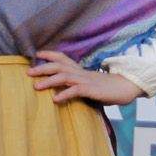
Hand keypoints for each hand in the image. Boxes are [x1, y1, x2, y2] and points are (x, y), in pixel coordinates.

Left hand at [27, 51, 143, 105]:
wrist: (127, 87)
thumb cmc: (109, 88)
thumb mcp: (90, 84)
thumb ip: (78, 85)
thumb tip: (65, 90)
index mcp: (81, 70)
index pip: (63, 58)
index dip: (50, 54)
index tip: (38, 54)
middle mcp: (81, 72)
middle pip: (59, 66)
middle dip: (42, 68)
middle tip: (28, 72)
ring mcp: (86, 80)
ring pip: (64, 76)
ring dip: (49, 81)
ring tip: (36, 87)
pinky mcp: (92, 90)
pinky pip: (76, 90)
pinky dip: (65, 94)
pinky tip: (55, 100)